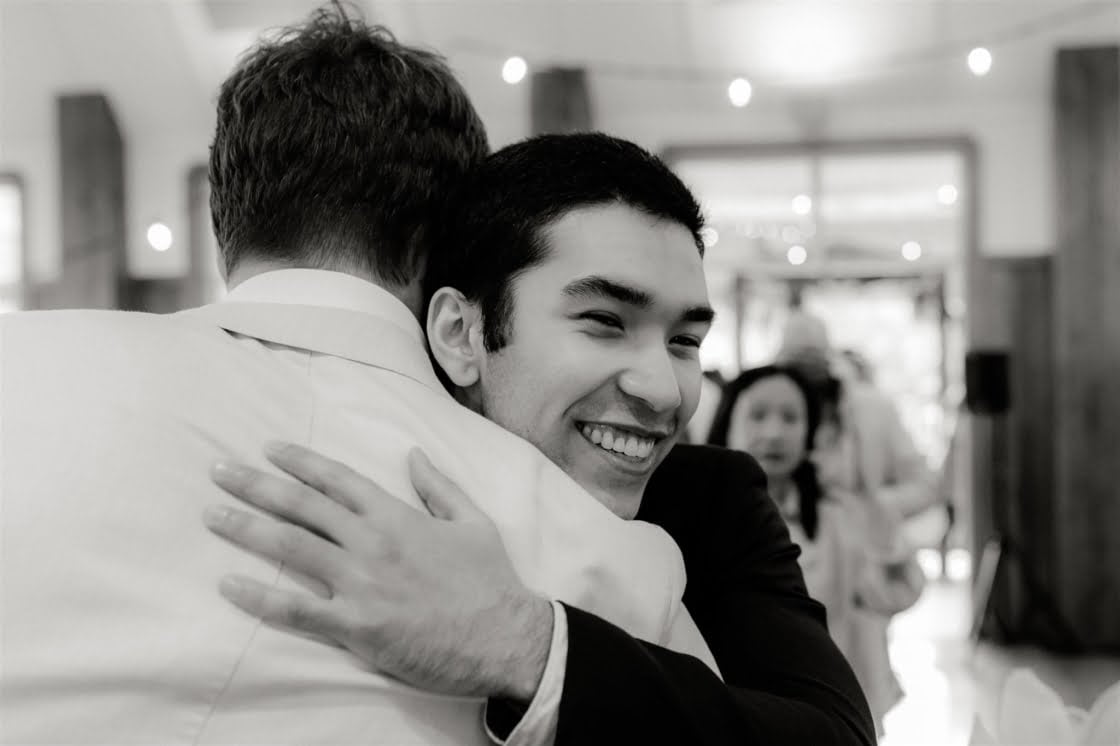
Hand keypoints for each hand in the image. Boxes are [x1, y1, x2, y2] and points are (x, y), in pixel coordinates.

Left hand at [202, 442, 553, 701]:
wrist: (504, 638)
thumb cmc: (491, 581)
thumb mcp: (472, 521)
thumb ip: (439, 486)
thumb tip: (413, 453)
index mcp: (397, 516)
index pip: (337, 479)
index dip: (300, 461)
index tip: (268, 449)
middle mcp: (372, 543)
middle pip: (302, 506)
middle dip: (256, 484)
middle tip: (219, 470)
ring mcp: (361, 584)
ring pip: (291, 547)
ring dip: (246, 528)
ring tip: (212, 514)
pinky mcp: (356, 626)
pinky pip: (296, 609)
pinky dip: (259, 596)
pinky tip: (228, 585)